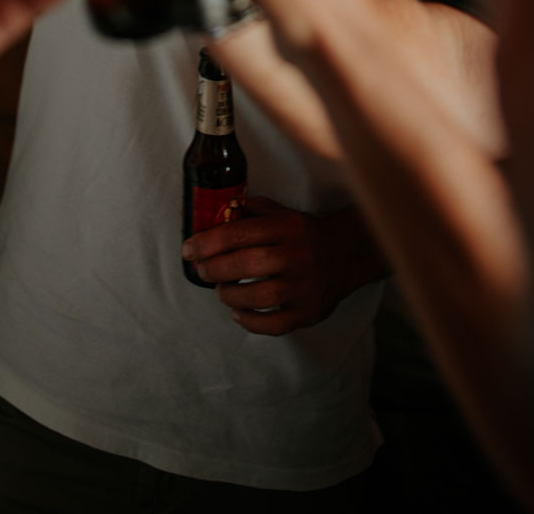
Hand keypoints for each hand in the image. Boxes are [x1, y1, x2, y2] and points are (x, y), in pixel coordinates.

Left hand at [183, 196, 376, 334]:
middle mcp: (297, 255)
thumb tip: (212, 212)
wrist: (345, 255)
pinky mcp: (308, 312)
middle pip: (246, 265)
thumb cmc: (302, 234)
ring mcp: (304, 286)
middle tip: (200, 271)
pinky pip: (273, 324)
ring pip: (258, 297)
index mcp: (286, 227)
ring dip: (229, 295)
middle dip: (214, 269)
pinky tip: (238, 312)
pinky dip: (250, 321)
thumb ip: (251, 211)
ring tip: (220, 290)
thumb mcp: (281, 213)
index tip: (188, 250)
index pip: (240, 233)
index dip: (209, 243)